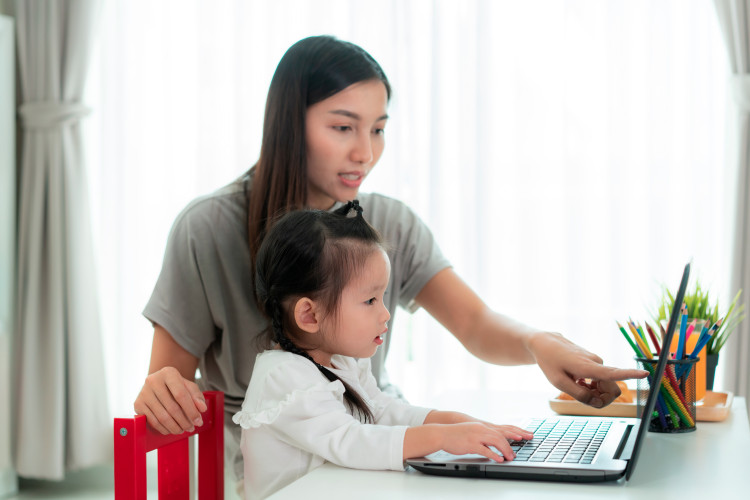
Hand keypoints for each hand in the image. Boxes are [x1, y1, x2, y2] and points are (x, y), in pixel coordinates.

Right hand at [134, 366, 207, 434]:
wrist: (157, 384)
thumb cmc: (175, 386)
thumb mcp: (188, 387)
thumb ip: (197, 396)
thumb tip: (202, 409)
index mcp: (168, 373)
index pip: (181, 395)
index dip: (191, 410)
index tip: (198, 420)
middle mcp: (153, 381)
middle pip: (172, 408)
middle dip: (184, 421)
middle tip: (191, 428)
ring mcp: (143, 393)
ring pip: (162, 417)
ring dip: (175, 427)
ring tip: (183, 430)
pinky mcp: (137, 404)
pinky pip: (153, 422)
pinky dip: (164, 429)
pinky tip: (171, 429)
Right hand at [439, 422, 532, 461]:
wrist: (442, 433)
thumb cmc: (456, 434)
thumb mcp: (472, 431)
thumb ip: (483, 435)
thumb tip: (493, 443)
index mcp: (483, 426)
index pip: (502, 429)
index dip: (514, 433)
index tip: (524, 436)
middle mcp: (481, 429)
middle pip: (501, 435)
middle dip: (512, 444)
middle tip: (516, 453)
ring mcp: (476, 436)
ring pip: (495, 441)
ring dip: (505, 449)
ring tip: (510, 457)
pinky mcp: (471, 444)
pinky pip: (485, 449)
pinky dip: (493, 454)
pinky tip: (499, 459)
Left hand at [529, 332, 647, 407]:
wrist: (545, 343)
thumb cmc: (550, 362)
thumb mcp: (559, 383)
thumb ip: (579, 394)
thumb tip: (597, 403)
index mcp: (588, 367)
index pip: (613, 373)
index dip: (631, 374)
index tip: (646, 373)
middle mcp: (596, 363)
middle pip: (612, 389)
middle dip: (602, 398)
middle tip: (583, 397)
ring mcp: (596, 361)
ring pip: (605, 385)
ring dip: (594, 391)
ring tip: (576, 384)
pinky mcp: (594, 362)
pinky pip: (600, 379)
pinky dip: (592, 385)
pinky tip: (578, 381)